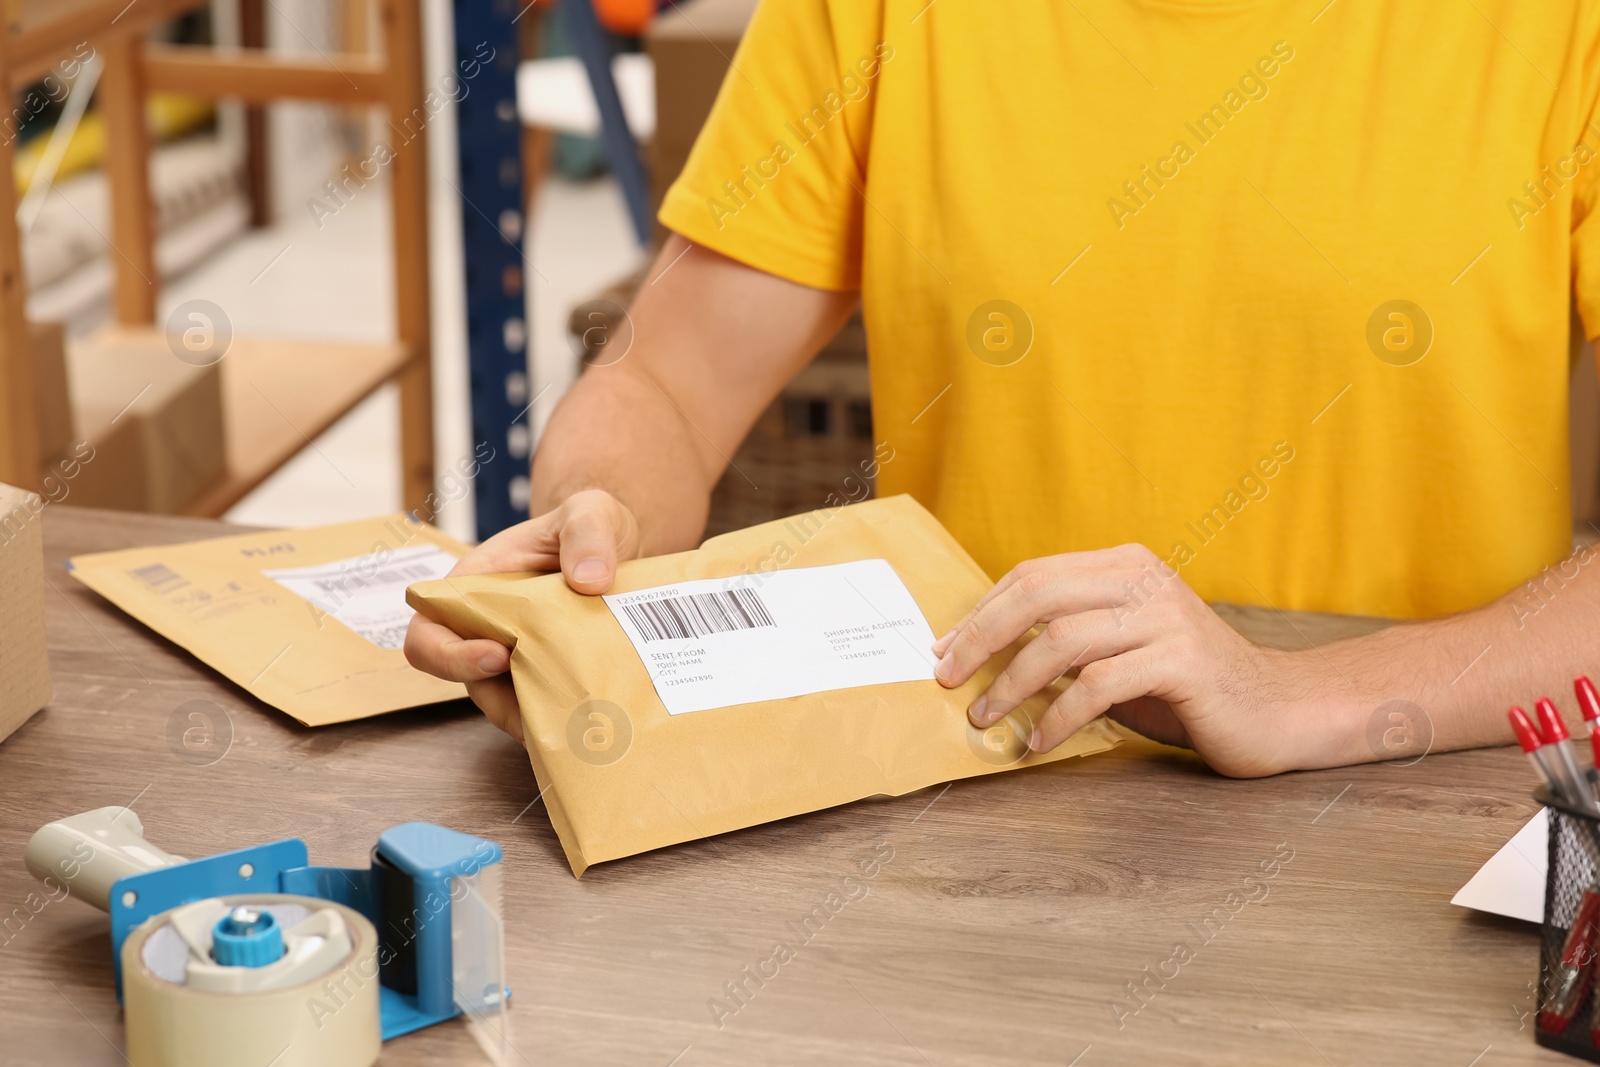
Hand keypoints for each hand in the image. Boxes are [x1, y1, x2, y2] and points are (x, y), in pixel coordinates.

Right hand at [404, 489, 640, 741]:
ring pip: (513, 706)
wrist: (619, 552)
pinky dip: (567, 717)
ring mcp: (519, 660)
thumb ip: (588, 532)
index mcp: (474, 588)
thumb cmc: (588, 527)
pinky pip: (548, 711)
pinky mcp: (551, 678)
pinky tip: (598, 720)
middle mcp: (486, 631)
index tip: (498, 656)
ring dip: (542, 714)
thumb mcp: (591, 513)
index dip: (449, 655)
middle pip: (470, 683)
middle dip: (503, 700)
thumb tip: (589, 580)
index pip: (429, 634)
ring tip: (583, 717)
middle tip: (551, 697)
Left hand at [932, 544, 1334, 777]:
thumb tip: (981, 656)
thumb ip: (1066, 640)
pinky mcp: (1181, 661)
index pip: (1033, 576)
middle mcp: (1143, 579)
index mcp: (1123, 565)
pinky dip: (1057, 717)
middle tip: (946, 678)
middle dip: (981, 638)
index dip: (981, 612)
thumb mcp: (1118, 649)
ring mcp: (1165, 617)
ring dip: (1012, 684)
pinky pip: (1098, 686)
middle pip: (1037, 596)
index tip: (944, 649)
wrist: (1275, 710)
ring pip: (1062, 641)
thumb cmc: (1183, 685)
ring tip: (983, 717)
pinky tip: (1037, 742)